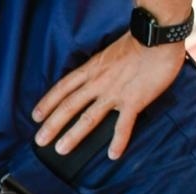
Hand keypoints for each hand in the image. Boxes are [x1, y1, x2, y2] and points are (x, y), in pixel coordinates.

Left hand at [32, 33, 184, 159]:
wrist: (159, 36)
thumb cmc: (137, 42)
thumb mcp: (107, 53)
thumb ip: (98, 68)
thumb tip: (91, 79)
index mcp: (91, 69)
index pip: (63, 88)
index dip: (47, 102)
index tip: (36, 116)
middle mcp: (98, 83)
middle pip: (69, 106)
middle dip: (52, 125)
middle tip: (39, 141)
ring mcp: (115, 93)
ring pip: (88, 118)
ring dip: (73, 135)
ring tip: (61, 149)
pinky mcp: (134, 101)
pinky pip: (124, 125)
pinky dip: (119, 141)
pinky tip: (113, 154)